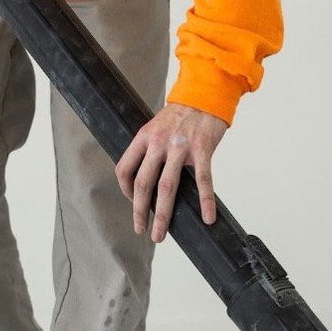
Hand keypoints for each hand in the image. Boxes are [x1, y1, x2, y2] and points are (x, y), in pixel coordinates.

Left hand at [115, 103, 227, 243]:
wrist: (205, 96)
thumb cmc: (180, 115)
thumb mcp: (155, 127)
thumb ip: (148, 150)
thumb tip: (143, 179)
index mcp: (143, 137)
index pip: (124, 169)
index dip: (125, 191)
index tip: (133, 203)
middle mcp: (158, 143)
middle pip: (143, 184)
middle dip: (140, 212)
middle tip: (141, 230)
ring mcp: (180, 147)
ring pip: (167, 187)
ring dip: (163, 215)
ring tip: (160, 234)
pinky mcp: (202, 150)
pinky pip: (203, 180)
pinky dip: (206, 201)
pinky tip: (208, 217)